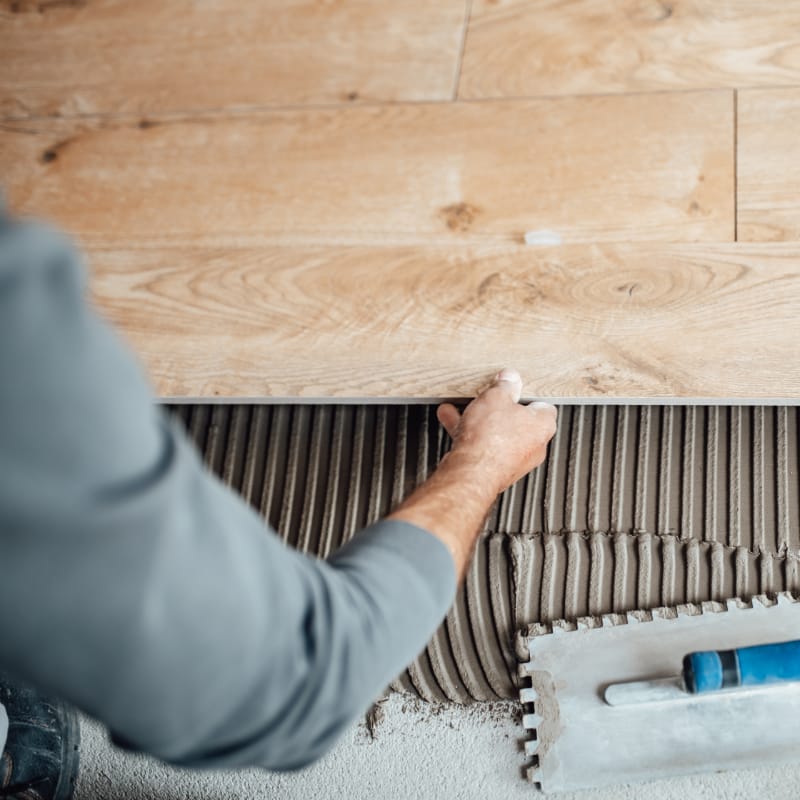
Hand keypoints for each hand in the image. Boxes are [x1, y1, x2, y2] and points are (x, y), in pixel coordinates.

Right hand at [437, 368, 557, 496]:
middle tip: (485, 401)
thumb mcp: (495, 397)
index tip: (511, 388)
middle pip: (516, 421)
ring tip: (462, 411)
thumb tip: (509, 378)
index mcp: (543, 425)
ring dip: (480, 422)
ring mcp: (515, 461)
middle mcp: (534, 446)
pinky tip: (454, 425)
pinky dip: (471, 437)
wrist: (470, 473)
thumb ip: (504, 385)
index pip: (542, 405)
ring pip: (497, 435)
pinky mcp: (496, 471)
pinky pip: (485, 448)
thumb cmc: (490, 440)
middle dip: (497, 409)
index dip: (525, 394)